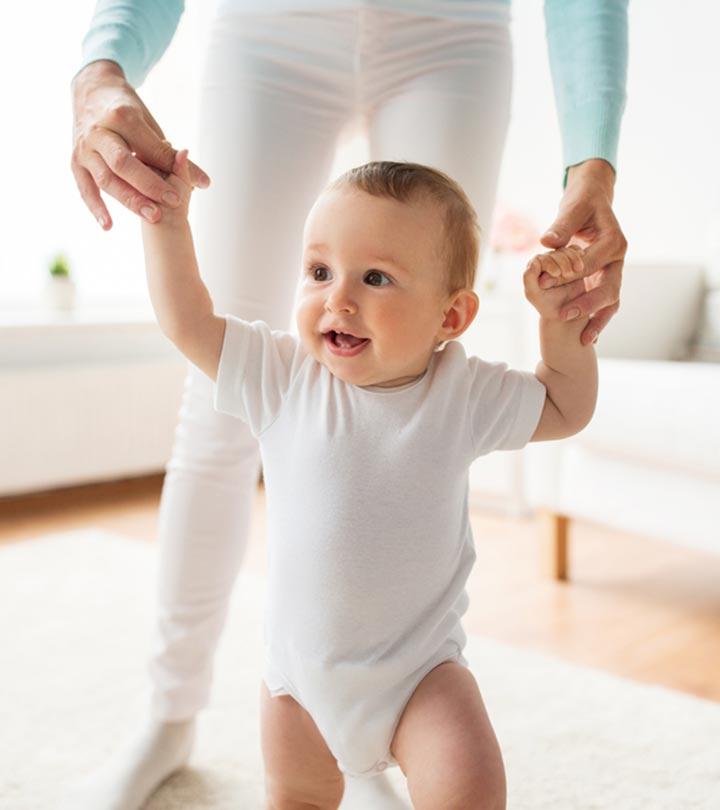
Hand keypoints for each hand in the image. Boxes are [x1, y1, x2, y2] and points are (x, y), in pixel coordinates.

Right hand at [70, 60, 210, 229]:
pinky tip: (109, 226)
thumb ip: (172, 156)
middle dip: (149, 186)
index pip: (148, 148)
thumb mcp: (149, 125)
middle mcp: (100, 132)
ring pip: (106, 178)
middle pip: (124, 164)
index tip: (186, 191)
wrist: (90, 91)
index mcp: (122, 117)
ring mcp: (84, 148)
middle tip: (174, 204)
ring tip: (153, 218)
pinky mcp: (75, 161)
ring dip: (130, 200)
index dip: (168, 170)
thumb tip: (205, 183)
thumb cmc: (127, 111)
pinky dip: (96, 208)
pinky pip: (84, 188)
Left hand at [524, 245, 588, 321]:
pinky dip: (579, 255)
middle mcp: (545, 262)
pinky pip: (576, 252)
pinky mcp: (572, 261)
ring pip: (566, 251)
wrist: (566, 313)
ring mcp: (559, 260)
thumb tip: (533, 262)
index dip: (549, 263)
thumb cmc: (547, 306)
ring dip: (572, 258)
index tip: (557, 274)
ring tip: (577, 270)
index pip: (540, 259)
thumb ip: (529, 279)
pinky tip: (583, 262)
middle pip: (554, 253)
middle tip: (568, 274)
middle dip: (562, 261)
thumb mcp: (534, 294)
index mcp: (533, 268)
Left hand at [539, 159, 626, 344]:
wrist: (594, 200)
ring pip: (611, 300)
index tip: (544, 283)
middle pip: (609, 287)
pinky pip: (605, 302)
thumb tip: (547, 242)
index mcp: (613, 240)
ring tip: (584, 339)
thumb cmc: (582, 202)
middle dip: (587, 304)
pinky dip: (598, 319)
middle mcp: (618, 258)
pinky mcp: (607, 277)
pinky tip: (588, 337)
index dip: (566, 274)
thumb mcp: (573, 208)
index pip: (589, 262)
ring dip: (597, 319)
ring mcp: (614, 270)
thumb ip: (562, 225)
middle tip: (564, 315)